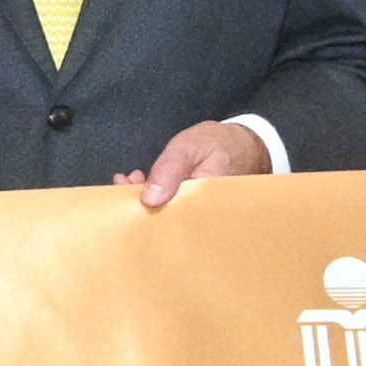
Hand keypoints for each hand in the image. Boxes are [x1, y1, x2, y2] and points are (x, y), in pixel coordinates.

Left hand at [128, 118, 281, 208]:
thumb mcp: (191, 148)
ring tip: (129, 181)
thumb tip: (150, 200)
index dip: (146, 213)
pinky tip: (141, 182)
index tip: (125, 198)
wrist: (243, 144)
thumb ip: (170, 170)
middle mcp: (200, 216)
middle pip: (164, 221)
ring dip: (144, 199)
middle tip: (122, 189)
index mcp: (204, 207)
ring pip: (165, 213)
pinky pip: (170, 205)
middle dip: (140, 207)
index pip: (170, 221)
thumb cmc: (221, 145)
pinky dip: (153, 194)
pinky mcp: (192, 206)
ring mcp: (196, 212)